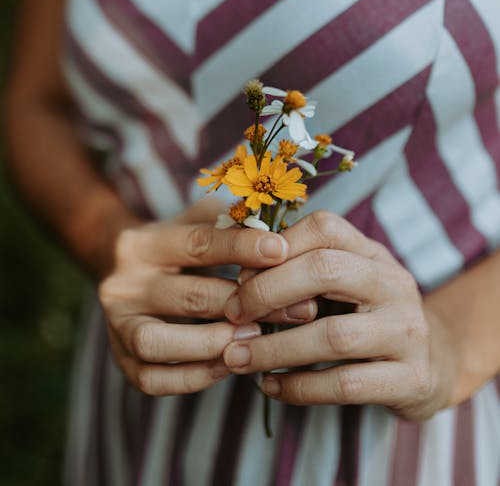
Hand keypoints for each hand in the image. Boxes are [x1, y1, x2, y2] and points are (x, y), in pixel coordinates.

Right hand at [98, 201, 316, 395]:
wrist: (124, 270)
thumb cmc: (179, 243)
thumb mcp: (198, 221)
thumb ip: (233, 223)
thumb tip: (282, 231)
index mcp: (144, 243)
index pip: (198, 243)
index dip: (242, 247)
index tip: (282, 249)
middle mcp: (123, 283)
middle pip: (189, 296)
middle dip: (246, 305)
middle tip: (295, 310)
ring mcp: (117, 324)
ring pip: (159, 342)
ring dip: (213, 344)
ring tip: (257, 339)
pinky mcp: (120, 360)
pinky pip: (154, 379)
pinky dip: (194, 377)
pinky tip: (230, 365)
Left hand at [222, 210, 456, 420]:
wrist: (434, 364)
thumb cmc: (368, 317)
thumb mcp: (345, 283)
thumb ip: (302, 271)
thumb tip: (240, 274)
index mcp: (373, 253)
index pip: (324, 228)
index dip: (276, 247)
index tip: (240, 274)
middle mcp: (394, 284)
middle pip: (326, 271)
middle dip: (269, 291)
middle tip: (233, 312)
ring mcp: (407, 331)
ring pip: (334, 335)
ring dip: (275, 348)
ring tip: (237, 356)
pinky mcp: (412, 379)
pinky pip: (346, 384)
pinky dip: (299, 387)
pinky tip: (270, 386)